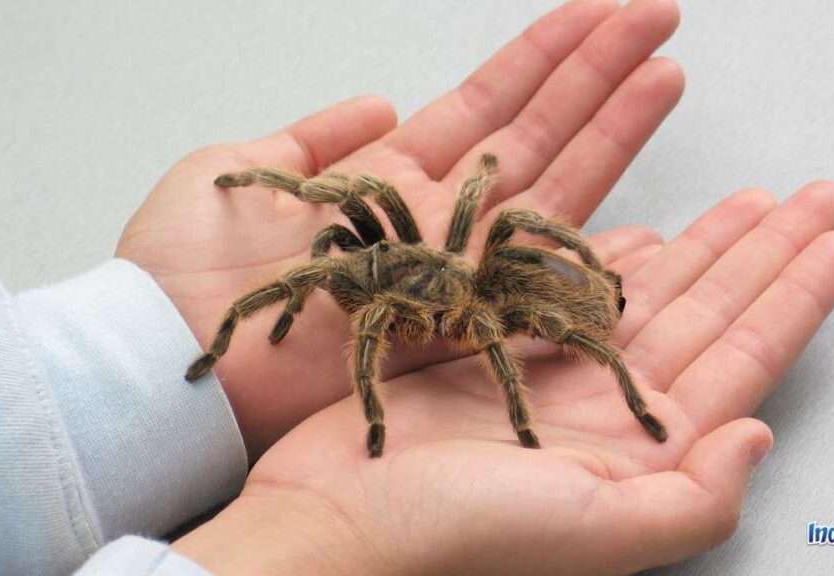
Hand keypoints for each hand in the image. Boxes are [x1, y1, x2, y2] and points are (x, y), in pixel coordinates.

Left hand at [116, 0, 683, 458]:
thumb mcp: (241, 169)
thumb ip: (317, 137)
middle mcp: (433, 225)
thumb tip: (380, 102)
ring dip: (608, 131)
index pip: (487, 106)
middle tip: (657, 19)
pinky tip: (644, 217)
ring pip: (548, 193)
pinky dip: (587, 252)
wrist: (170, 353)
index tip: (598, 12)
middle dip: (597, 77)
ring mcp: (449, 274)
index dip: (544, 59)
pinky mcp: (450, 327)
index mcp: (388, 180)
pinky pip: (533, 286)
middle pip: (535, 138)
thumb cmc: (186, 268)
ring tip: (663, 71)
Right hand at [173, 183, 833, 574]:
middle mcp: (606, 411)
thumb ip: (692, 500)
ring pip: (644, 296)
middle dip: (759, 255)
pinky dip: (604, 259)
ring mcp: (552, 376)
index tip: (831, 241)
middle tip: (807, 200)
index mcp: (641, 449)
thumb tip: (759, 434)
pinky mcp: (495, 350)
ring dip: (698, 247)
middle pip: (705, 315)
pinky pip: (566, 291)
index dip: (792, 298)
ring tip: (742, 203)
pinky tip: (637, 237)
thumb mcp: (593, 532)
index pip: (740, 359)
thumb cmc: (458, 533)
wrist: (339, 517)